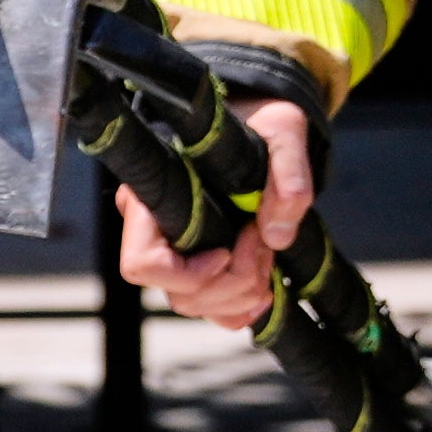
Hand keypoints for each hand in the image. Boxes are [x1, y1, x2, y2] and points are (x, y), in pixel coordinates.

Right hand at [113, 95, 316, 332]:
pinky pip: (211, 311)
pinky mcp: (202, 265)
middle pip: (176, 292)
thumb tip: (278, 234)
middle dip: (231, 282)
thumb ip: (289, 170)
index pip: (142, 263)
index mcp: (157, 198)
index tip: (229, 250)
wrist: (261, 125)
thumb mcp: (283, 128)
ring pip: (194, 305)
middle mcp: (157, 230)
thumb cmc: (260, 120)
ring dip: (241, 295)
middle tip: (264, 245)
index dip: (188, 272)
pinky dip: (241, 310)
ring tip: (269, 257)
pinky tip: (267, 291)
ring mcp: (178, 252)